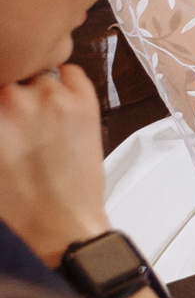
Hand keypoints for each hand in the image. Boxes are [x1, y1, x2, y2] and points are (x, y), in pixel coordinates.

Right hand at [0, 64, 111, 265]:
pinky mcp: (83, 102)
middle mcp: (9, 99)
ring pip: (37, 74)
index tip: (3, 112)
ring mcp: (48, 97)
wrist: (57, 226)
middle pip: (6, 75)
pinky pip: (71, 72)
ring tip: (38, 121)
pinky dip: (65, 83)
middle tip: (16, 119)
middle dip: (9, 96)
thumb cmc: (15, 203)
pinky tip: (60, 108)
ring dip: (35, 90)